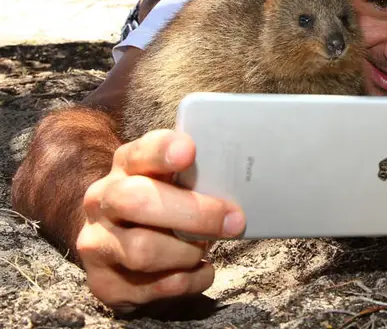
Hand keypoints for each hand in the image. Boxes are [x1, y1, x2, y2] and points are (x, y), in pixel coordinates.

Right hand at [76, 130, 245, 312]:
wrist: (118, 247)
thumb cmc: (161, 205)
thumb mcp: (172, 182)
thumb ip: (194, 176)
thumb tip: (238, 180)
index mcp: (125, 167)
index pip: (139, 153)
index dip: (162, 151)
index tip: (189, 151)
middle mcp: (102, 201)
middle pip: (137, 201)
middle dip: (194, 213)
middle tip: (233, 220)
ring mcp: (99, 244)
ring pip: (145, 250)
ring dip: (189, 252)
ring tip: (204, 247)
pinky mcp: (106, 284)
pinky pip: (158, 286)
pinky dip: (191, 279)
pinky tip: (200, 270)